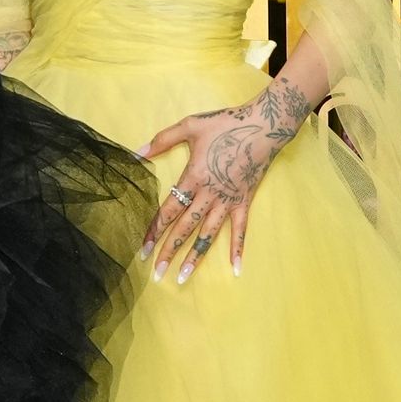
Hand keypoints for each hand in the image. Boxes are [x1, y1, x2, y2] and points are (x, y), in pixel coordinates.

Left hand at [140, 77, 313, 279]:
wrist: (264, 125)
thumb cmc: (226, 124)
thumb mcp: (190, 125)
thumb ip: (163, 139)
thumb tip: (137, 152)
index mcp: (193, 177)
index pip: (168, 210)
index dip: (153, 230)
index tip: (142, 248)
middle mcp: (209, 194)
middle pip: (184, 228)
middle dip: (168, 251)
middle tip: (156, 273)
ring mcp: (228, 200)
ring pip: (208, 234)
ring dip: (195, 256)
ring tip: (183, 277)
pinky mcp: (244, 202)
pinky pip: (240, 230)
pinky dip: (238, 249)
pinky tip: (235, 268)